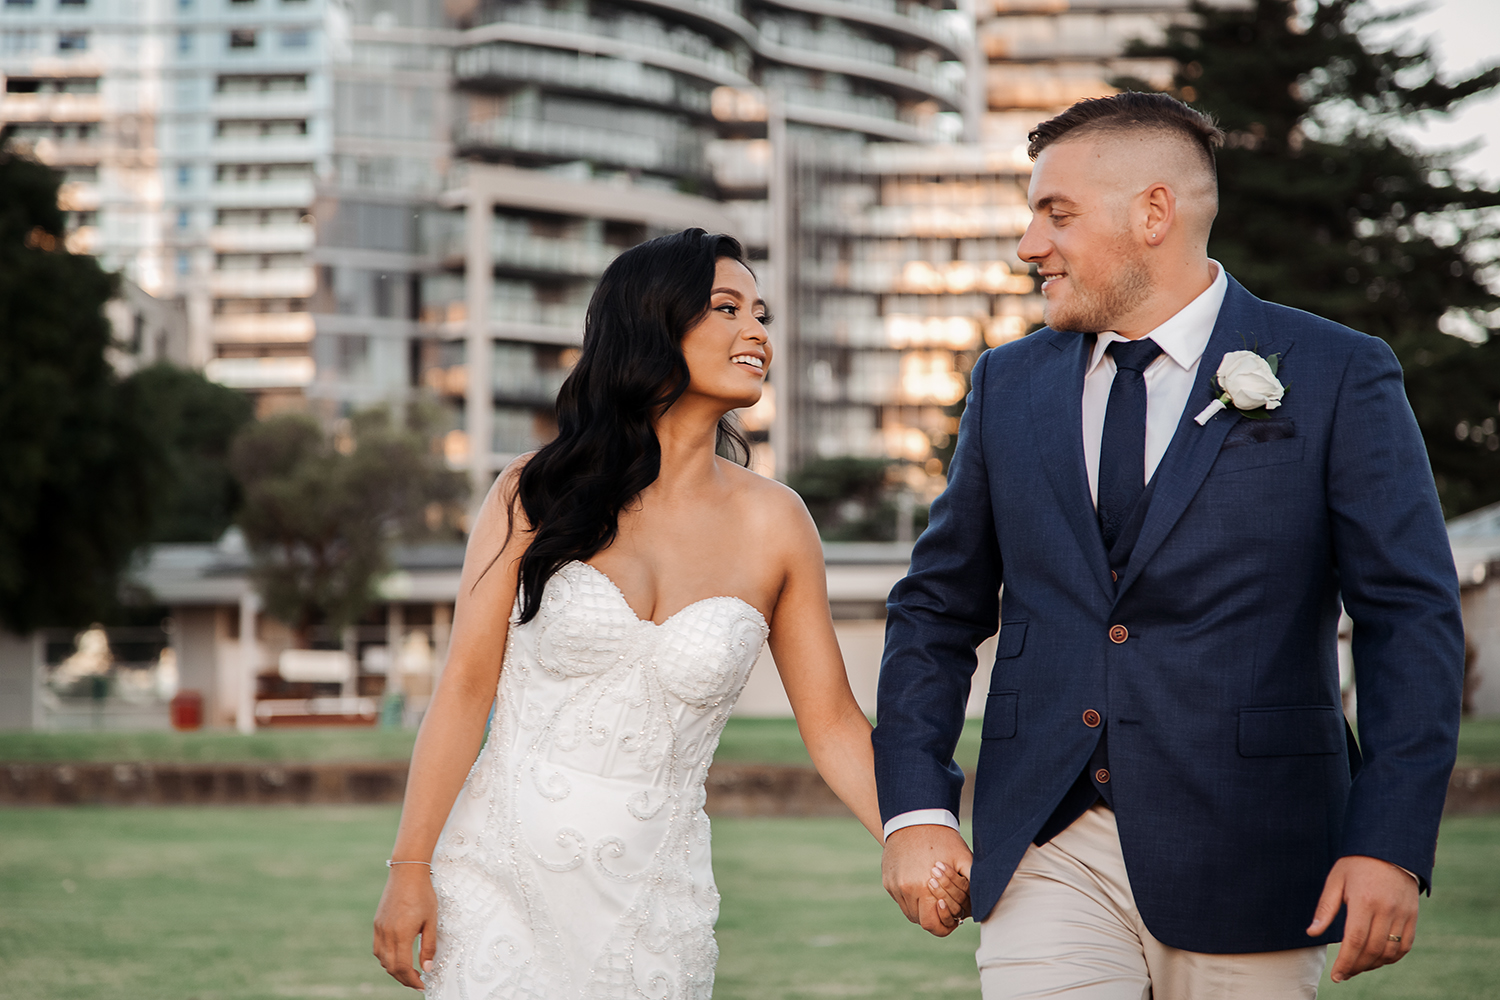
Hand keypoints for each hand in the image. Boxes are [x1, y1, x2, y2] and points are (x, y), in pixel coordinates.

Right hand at [373, 865, 438, 989]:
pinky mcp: (377, 924)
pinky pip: (378, 948)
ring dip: (394, 969)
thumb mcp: (431, 921)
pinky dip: (386, 958)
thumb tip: (428, 968)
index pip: (402, 967)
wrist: (407, 872)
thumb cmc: (423, 894)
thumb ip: (428, 946)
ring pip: (382, 960)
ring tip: (409, 971)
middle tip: (417, 981)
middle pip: (390, 967)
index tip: (422, 984)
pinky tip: (398, 957)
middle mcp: (387, 933)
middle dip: (403, 978)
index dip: (412, 980)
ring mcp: (379, 929)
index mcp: (401, 934)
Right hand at [882, 825, 972, 936]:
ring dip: (921, 909)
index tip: (953, 917)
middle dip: (934, 918)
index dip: (944, 925)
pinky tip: (920, 884)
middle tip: (944, 907)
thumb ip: (972, 884)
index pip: (932, 925)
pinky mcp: (887, 881)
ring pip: (909, 911)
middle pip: (920, 921)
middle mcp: (905, 889)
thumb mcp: (963, 859)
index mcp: (924, 887)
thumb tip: (981, 906)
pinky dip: (910, 898)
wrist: (915, 817)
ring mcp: (894, 886)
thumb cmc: (943, 839)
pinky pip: (900, 899)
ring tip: (933, 895)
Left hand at [1306, 855, 1418, 982]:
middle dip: (1356, 967)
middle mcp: (1386, 910)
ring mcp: (1402, 914)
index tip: (1336, 975)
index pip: (1354, 941)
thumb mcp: (1336, 880)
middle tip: (1344, 974)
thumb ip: (1325, 908)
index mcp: (1364, 901)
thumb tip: (1311, 932)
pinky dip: (1392, 958)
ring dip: (1373, 965)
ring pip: (1389, 952)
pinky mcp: (1412, 916)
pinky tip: (1378, 960)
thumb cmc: (1357, 863)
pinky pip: (1405, 945)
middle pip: (1372, 950)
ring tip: (1358, 967)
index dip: (1345, 962)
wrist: (1390, 848)